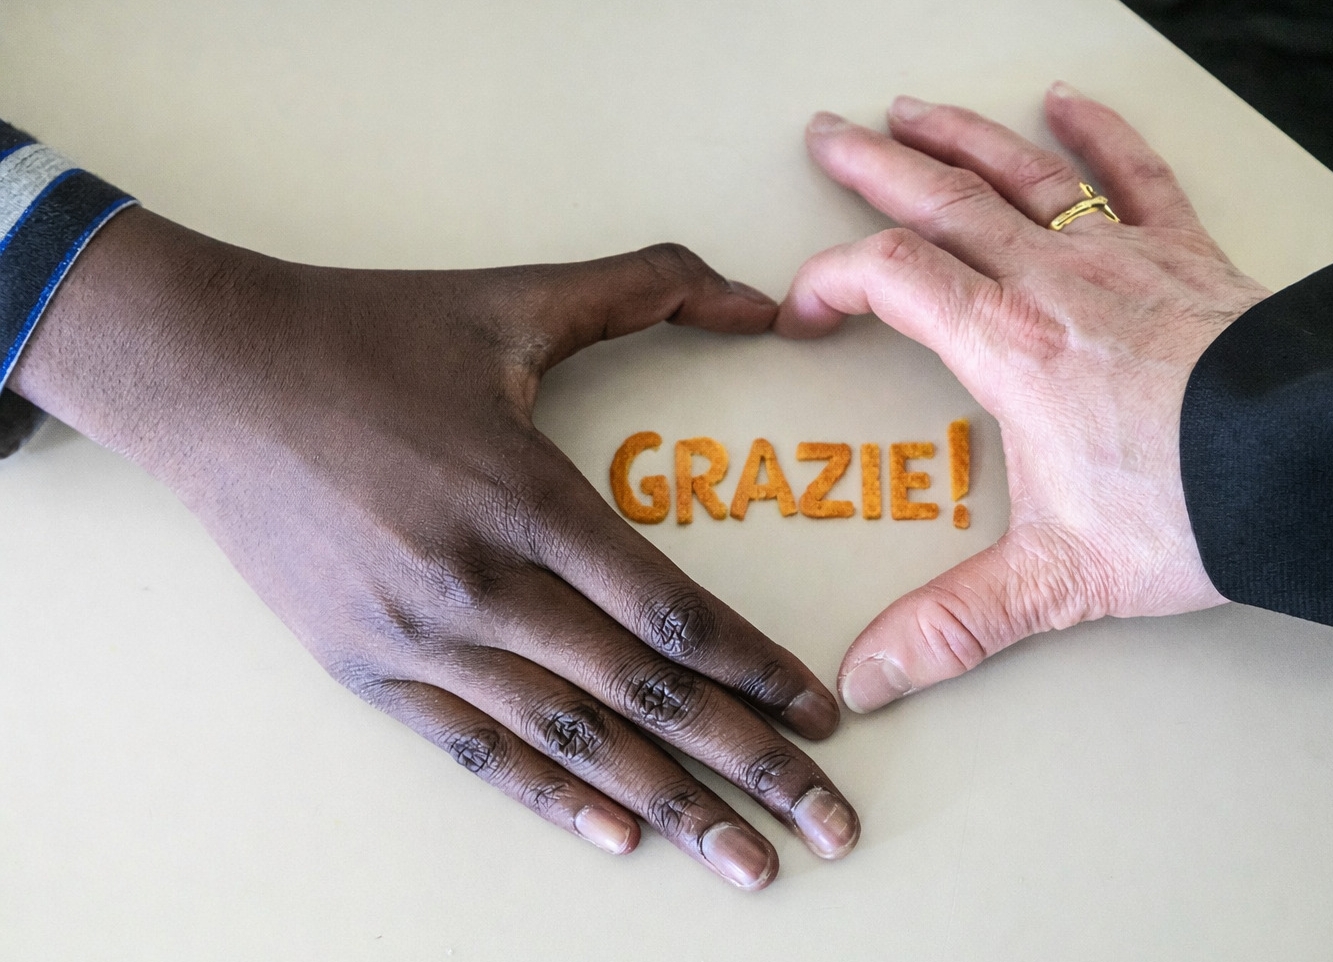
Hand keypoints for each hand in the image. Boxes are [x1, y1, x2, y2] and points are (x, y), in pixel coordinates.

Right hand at [13, 210, 857, 888]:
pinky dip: (552, 797)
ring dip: (667, 807)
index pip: (671, 611)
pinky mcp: (367, 667)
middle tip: (827, 829)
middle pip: (642, 695)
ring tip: (744, 862)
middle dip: (749, 766)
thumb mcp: (512, 298)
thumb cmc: (368, 333)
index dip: (758, 672)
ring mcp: (419, 636)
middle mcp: (479, 582)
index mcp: (526, 495)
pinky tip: (616, 836)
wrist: (211, 375)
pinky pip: (478, 750)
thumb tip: (760, 299)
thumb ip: (647, 285)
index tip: (823, 717)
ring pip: (570, 740)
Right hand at [776, 84, 1270, 712]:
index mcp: (1009, 345)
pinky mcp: (1182, 255)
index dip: (832, 280)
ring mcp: (1120, 257)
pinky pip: (1132, 176)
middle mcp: (1055, 282)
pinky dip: (1097, 135)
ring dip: (959, 137)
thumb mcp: (1056, 578)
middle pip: (942, 200)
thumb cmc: (1192, 506)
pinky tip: (1067, 105)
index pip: (891, 277)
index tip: (806, 308)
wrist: (1311, 464)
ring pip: (1021, 174)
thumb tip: (868, 677)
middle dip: (875, 168)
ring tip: (912, 112)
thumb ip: (954, 624)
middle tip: (827, 139)